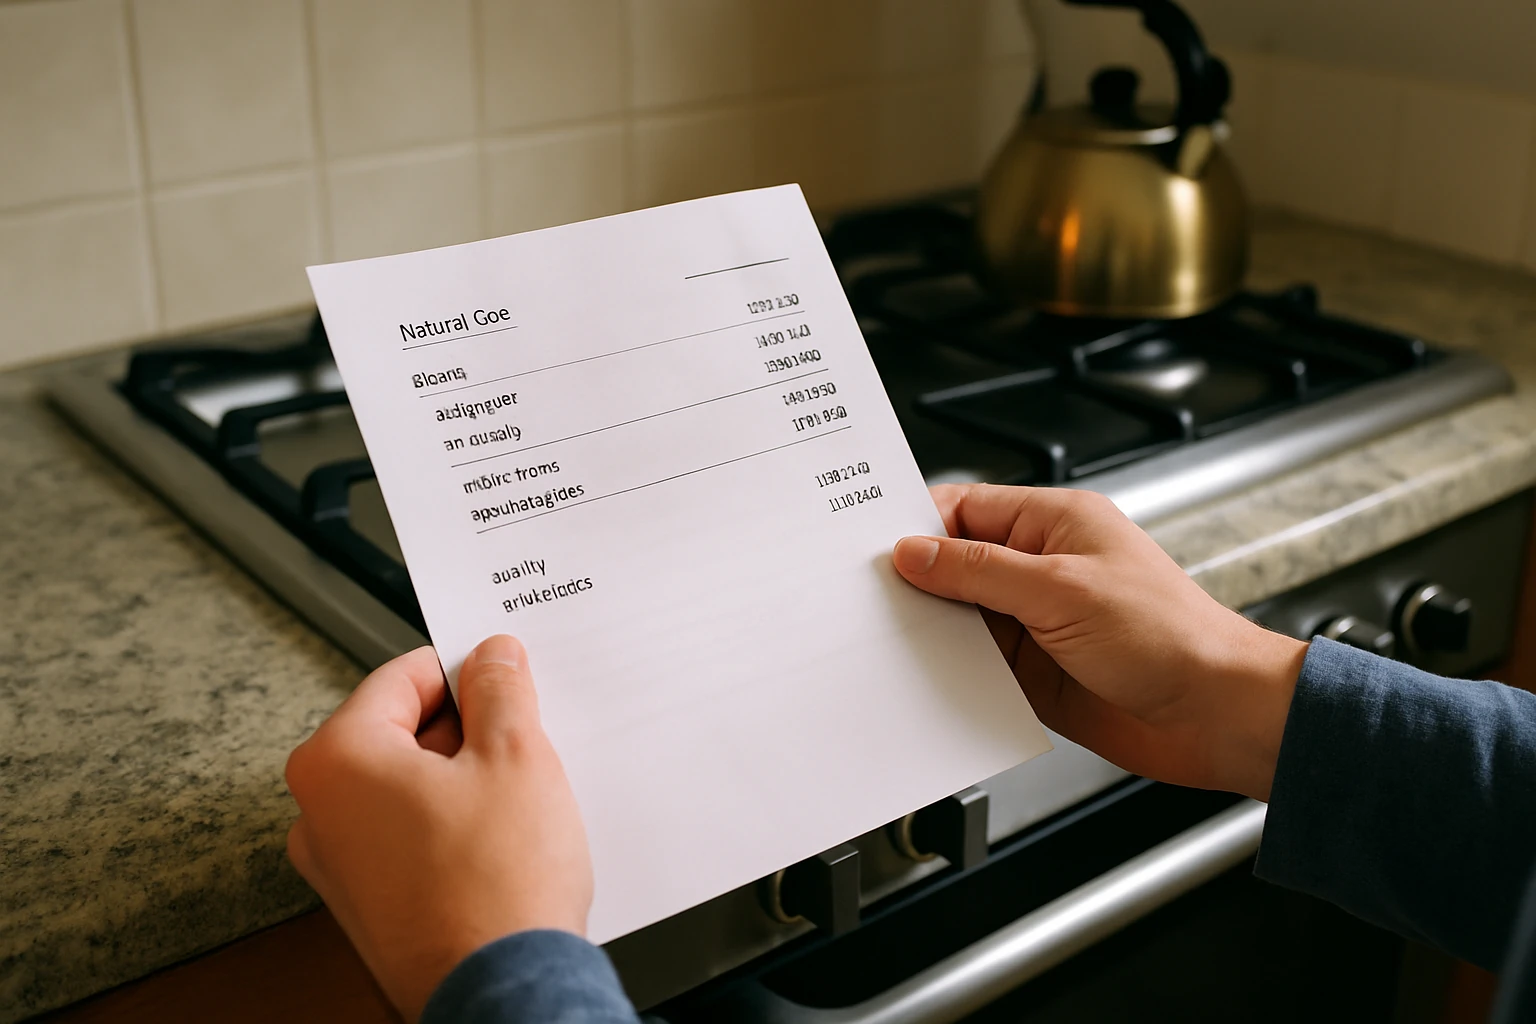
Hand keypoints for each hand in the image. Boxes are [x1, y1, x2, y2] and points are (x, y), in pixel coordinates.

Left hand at [285, 636, 590, 1020]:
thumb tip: (491, 659)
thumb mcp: (515, 755)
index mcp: (336, 760)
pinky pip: (410, 836)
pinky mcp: (370, 904)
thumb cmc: (496, 890)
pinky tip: (503, 839)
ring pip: (409, 786)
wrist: (502, 993)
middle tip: (523, 738)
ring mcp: (340, 865)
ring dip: (464, 779)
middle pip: (401, 732)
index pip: (402, 676)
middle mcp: (320, 813)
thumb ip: (499, 690)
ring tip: (519, 796)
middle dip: (466, 728)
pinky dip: (454, 826)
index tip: (503, 674)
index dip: (465, 669)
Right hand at [893, 484, 1307, 801]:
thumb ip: (980, 571)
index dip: (917, 524)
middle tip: (868, 598)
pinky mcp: (1033, 672)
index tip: (872, 545)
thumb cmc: (1172, 637)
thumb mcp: (1062, 591)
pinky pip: (975, 666)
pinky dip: (950, 673)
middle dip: (915, 580)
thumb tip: (915, 552)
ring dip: (931, 631)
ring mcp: (1036, 622)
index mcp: (1055, 523)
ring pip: (960, 618)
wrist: (1217, 717)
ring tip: (891, 642)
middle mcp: (1043, 568)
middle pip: (955, 563)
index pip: (965, 507)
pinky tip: (928, 680)